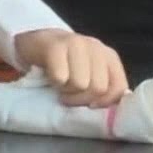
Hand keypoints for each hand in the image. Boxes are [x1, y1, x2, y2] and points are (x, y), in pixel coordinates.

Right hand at [13, 29, 128, 107]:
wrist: (33, 45)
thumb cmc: (64, 67)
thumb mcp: (89, 76)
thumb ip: (104, 90)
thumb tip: (113, 109)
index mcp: (108, 56)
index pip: (119, 87)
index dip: (104, 103)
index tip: (88, 104)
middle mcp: (95, 46)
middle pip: (99, 88)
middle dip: (81, 98)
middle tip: (68, 93)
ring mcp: (75, 43)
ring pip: (81, 84)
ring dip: (66, 91)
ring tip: (59, 83)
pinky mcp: (54, 46)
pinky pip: (60, 77)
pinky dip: (54, 83)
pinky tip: (50, 77)